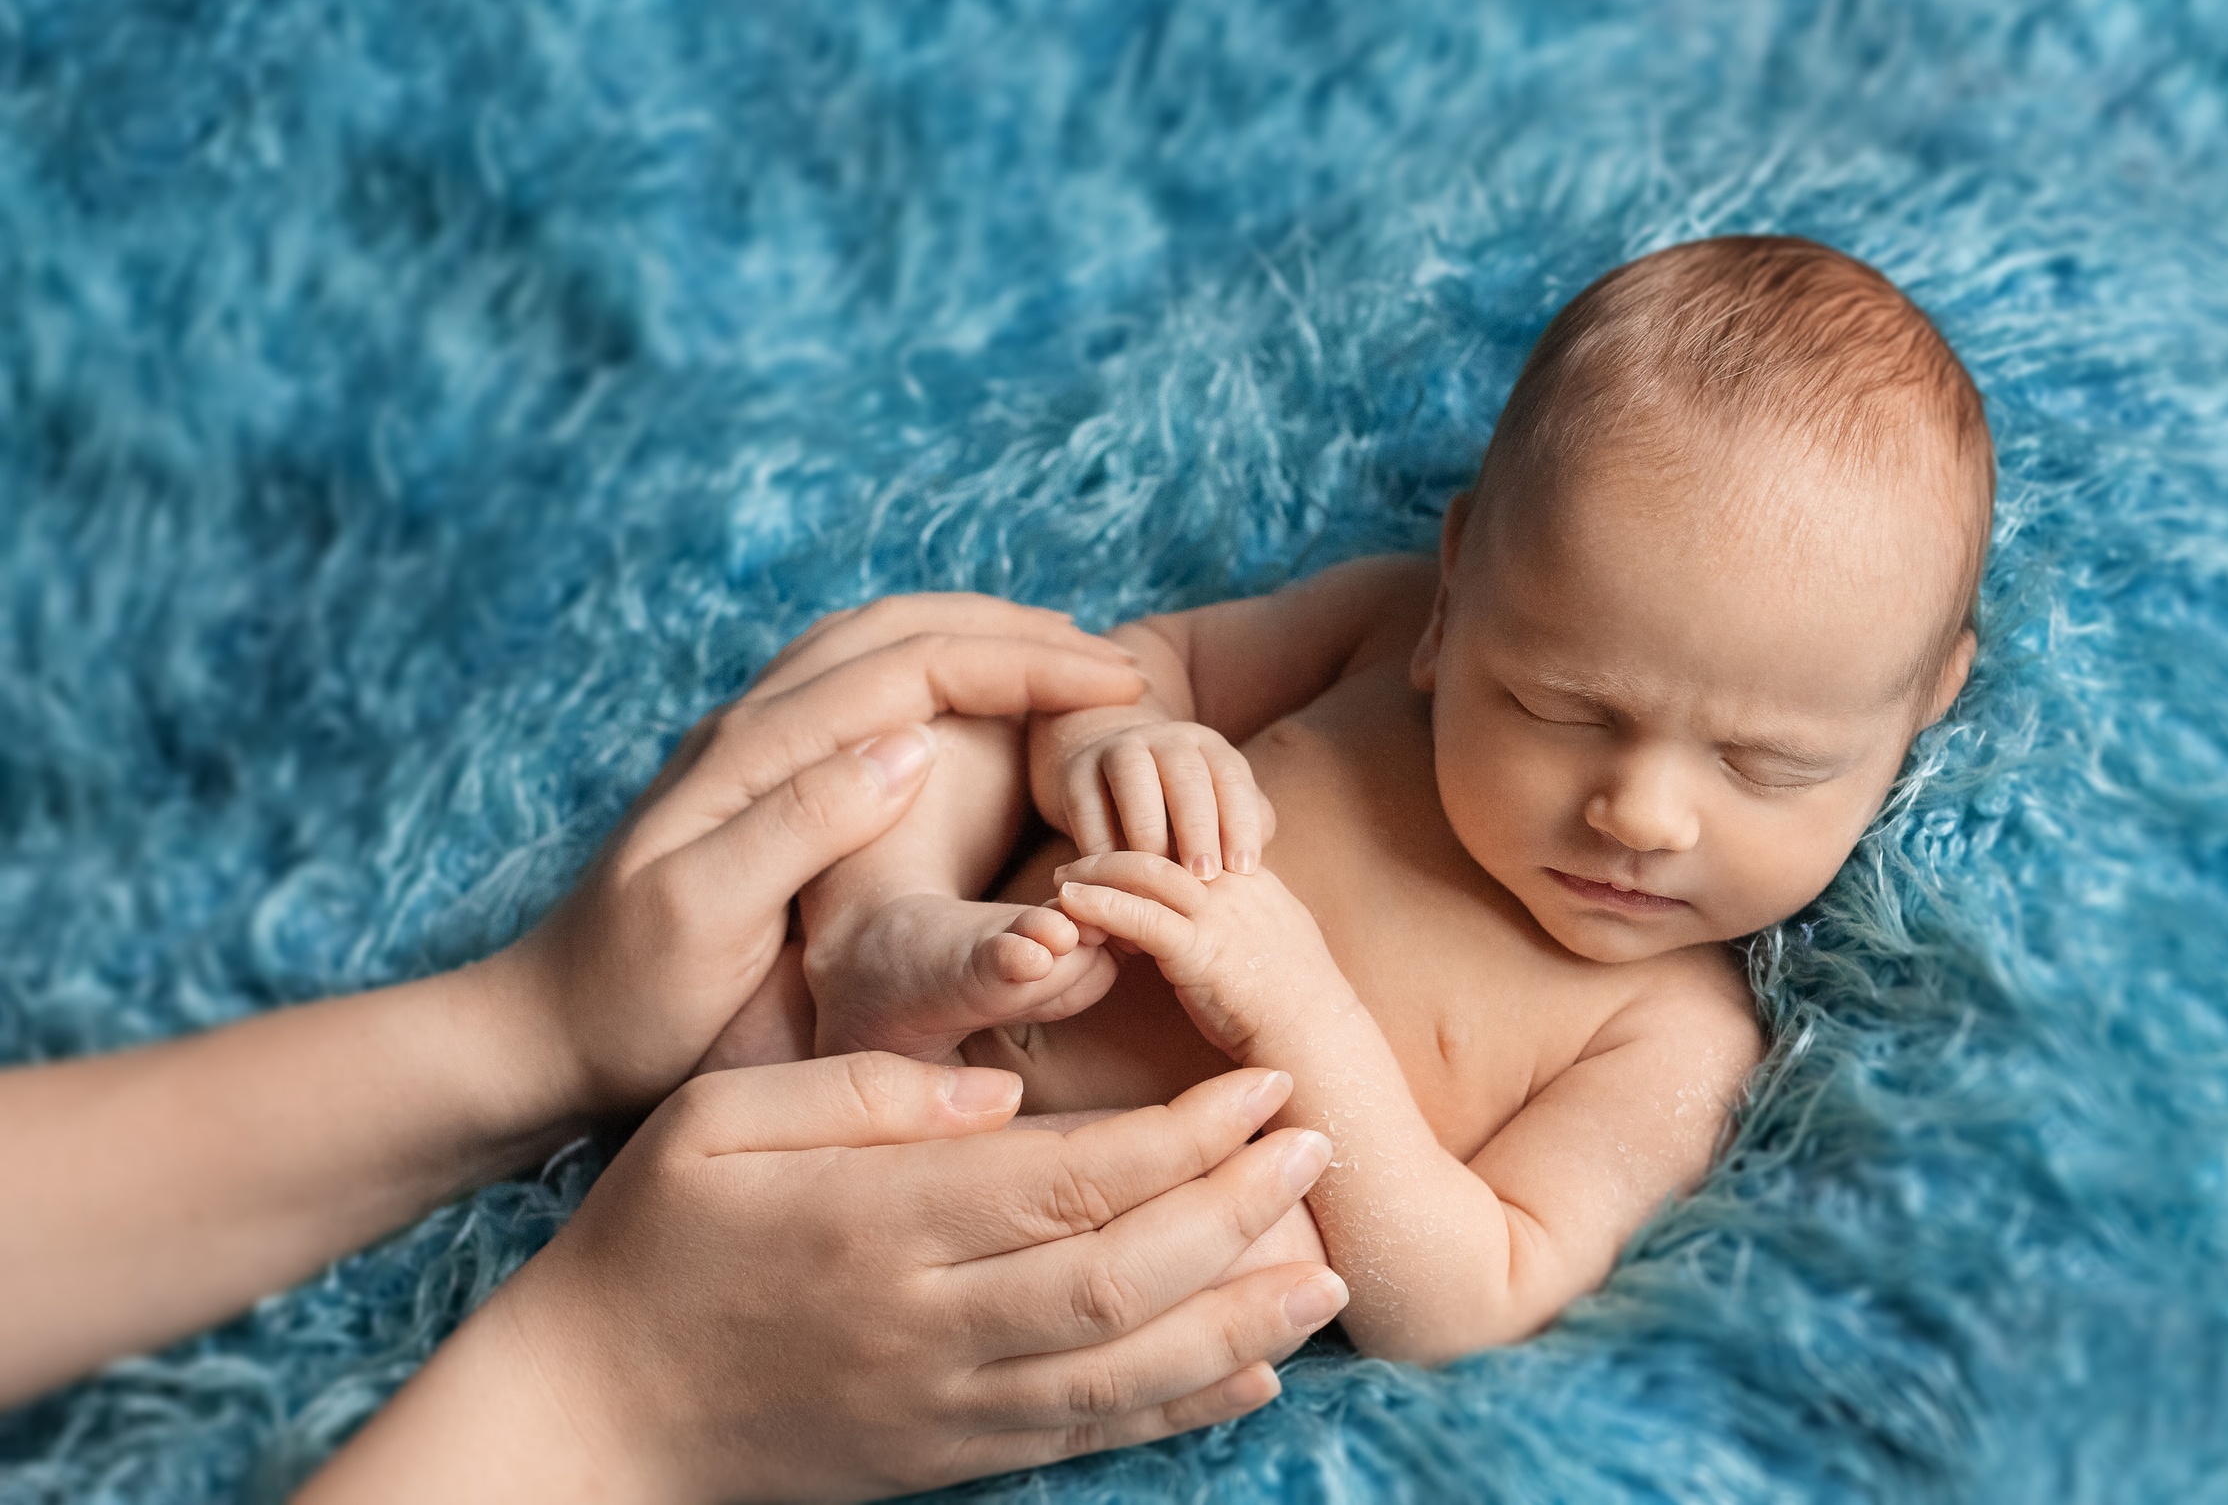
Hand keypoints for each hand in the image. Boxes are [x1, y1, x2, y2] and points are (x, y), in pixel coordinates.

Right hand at [299, 1059, 1348, 1503]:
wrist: (584, 1419)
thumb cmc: (647, 1242)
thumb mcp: (718, 1115)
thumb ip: (865, 1090)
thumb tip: (1006, 1088)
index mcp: (876, 1219)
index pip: (1071, 1177)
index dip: (1188, 1133)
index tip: (1263, 1083)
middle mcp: (925, 1320)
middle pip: (1122, 1276)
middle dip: (1241, 1211)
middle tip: (1321, 1143)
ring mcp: (940, 1404)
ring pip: (1123, 1371)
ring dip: (1242, 1319)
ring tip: (1328, 1266)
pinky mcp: (942, 1458)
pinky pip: (1082, 1438)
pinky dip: (1176, 1409)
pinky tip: (1249, 1372)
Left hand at [497, 594, 1144, 1119]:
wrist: (537, 1034)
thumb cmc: (626, 1001)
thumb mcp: (705, 919)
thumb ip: (800, 822)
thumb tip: (910, 744)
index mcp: (754, 751)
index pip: (917, 665)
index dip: (1026, 666)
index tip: (1119, 685)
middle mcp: (751, 726)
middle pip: (903, 627)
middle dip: (1017, 631)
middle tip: (1114, 662)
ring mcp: (748, 746)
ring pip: (878, 642)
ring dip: (976, 635)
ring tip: (1063, 663)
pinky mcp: (752, 778)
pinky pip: (857, 682)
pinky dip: (932, 667)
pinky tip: (968, 707)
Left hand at [1052, 852, 1344, 1062]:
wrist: (1317, 1035)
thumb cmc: (1297, 1000)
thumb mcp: (1277, 938)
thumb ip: (1246, 917)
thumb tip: (1224, 917)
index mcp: (1252, 878)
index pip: (1191, 840)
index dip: (1148, 846)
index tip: (1115, 855)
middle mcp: (1235, 885)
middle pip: (1163, 845)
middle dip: (1113, 849)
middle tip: (1075, 861)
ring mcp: (1219, 914)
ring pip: (1147, 872)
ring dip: (1096, 871)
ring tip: (1061, 880)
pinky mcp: (1201, 949)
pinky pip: (1142, 916)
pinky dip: (1101, 904)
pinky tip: (1071, 903)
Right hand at [1057, 720, 1276, 878]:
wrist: (1112, 779)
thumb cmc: (1181, 811)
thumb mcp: (1218, 810)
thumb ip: (1244, 829)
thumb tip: (1251, 863)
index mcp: (1209, 747)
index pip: (1231, 778)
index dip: (1240, 822)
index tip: (1243, 869)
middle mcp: (1166, 739)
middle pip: (1185, 776)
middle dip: (1198, 827)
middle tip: (1204, 876)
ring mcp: (1118, 749)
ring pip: (1134, 781)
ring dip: (1148, 830)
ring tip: (1159, 875)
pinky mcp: (1076, 770)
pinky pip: (1087, 804)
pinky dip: (1099, 841)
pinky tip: (1113, 876)